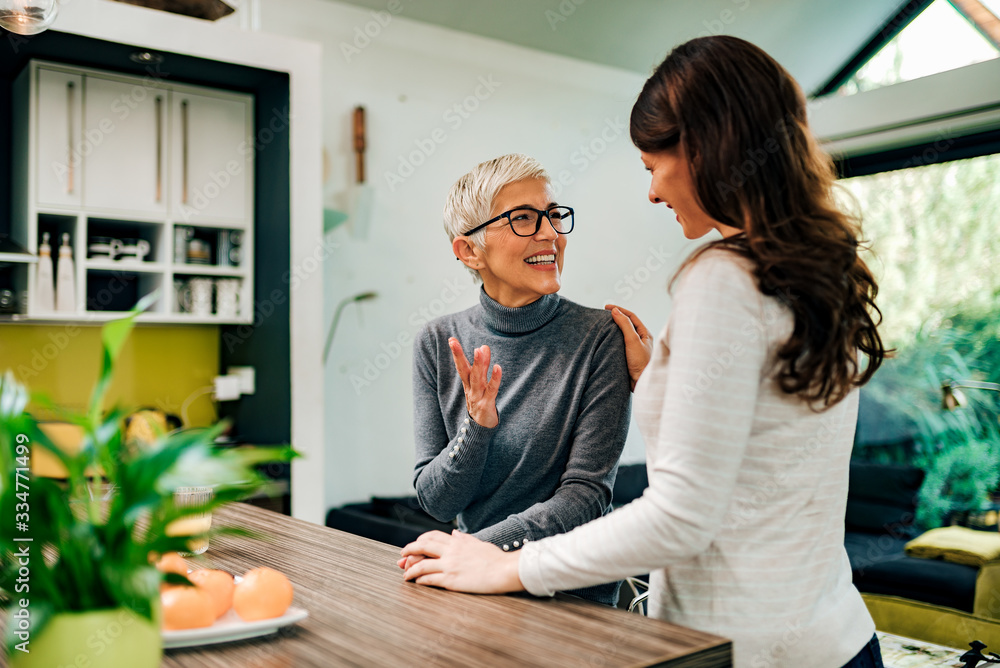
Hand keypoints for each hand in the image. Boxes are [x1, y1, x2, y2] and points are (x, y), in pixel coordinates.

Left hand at [401, 530, 522, 593]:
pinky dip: (421, 580)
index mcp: (458, 542)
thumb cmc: (496, 558)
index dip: (420, 539)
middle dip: (409, 550)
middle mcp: (451, 552)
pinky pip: (430, 579)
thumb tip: (454, 533)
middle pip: (423, 547)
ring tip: (405, 574)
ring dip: (410, 570)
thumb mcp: (479, 543)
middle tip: (401, 555)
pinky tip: (417, 582)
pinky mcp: (451, 580)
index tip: (415, 543)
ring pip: (422, 565)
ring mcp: (450, 566)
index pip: (433, 536)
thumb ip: (465, 538)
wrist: (505, 570)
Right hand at [448, 338, 501, 427]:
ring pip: (477, 379)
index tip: (451, 339)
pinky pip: (491, 390)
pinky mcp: (487, 405)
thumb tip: (483, 346)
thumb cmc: (481, 402)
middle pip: (464, 371)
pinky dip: (494, 379)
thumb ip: (482, 365)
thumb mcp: (480, 383)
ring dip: (478, 364)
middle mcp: (470, 389)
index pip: (461, 366)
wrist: (481, 429)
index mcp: (467, 383)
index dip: (456, 353)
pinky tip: (498, 367)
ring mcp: (477, 397)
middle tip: (453, 341)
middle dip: (459, 355)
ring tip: (479, 349)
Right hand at [605, 304, 652, 390]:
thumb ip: (625, 325)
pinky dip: (612, 341)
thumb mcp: (633, 340)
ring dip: (613, 330)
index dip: (619, 310)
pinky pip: (619, 345)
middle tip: (603, 316)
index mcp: (645, 334)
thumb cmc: (641, 363)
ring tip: (602, 327)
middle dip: (615, 318)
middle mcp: (641, 340)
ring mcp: (635, 349)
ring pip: (623, 335)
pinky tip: (605, 342)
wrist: (642, 384)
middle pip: (627, 324)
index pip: (631, 316)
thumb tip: (615, 311)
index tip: (606, 307)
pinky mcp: (628, 358)